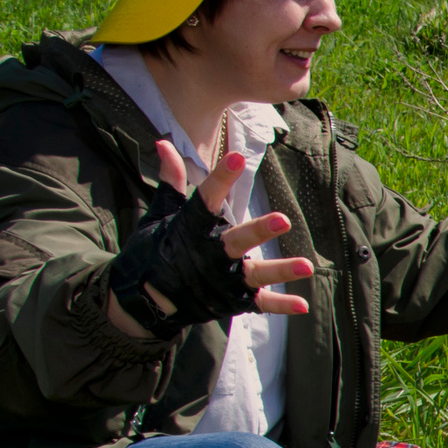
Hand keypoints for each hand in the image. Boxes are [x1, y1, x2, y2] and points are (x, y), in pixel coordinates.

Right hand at [106, 140, 313, 340]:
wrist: (141, 300)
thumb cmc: (153, 250)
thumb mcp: (159, 214)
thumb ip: (170, 180)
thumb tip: (164, 142)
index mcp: (190, 228)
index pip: (206, 198)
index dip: (221, 177)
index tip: (237, 157)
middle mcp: (209, 254)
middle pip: (237, 240)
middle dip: (260, 231)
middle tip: (283, 220)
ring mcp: (223, 280)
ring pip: (255, 274)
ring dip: (281, 270)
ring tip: (307, 266)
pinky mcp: (232, 300)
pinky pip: (259, 304)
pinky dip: (281, 305)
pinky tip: (303, 304)